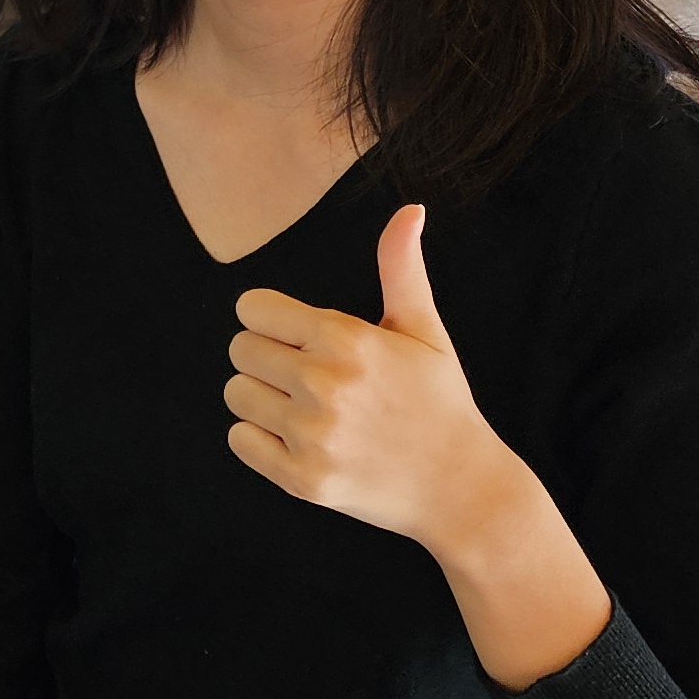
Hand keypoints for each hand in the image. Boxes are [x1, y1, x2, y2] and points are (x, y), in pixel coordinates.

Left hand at [225, 206, 528, 550]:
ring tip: (305, 408)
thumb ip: (401, 267)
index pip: (252, 309)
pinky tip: (301, 439)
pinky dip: (260, 439)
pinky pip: (240, 441)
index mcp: (346, 339)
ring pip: (236, 395)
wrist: (462, 488)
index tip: (295, 335)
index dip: (270, 319)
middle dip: (266, 357)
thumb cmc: (439, 401)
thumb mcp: (423, 330)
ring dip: (262, 399)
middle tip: (304, 375)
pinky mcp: (303, 479)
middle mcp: (325, 385)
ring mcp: (313, 436)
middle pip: (240, 350)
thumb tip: (410, 210)